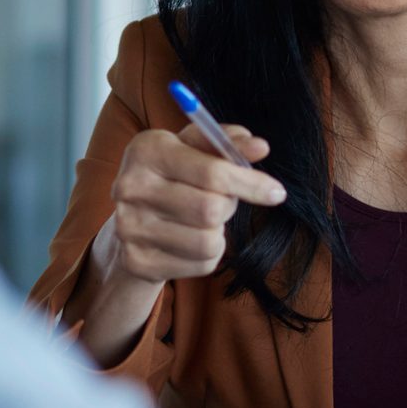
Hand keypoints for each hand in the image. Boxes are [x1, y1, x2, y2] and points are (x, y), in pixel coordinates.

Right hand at [107, 123, 283, 286]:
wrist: (131, 217)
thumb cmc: (174, 173)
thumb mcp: (194, 148)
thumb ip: (228, 143)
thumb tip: (260, 147)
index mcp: (147, 150)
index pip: (212, 172)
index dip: (250, 183)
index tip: (277, 192)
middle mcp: (131, 187)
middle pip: (211, 209)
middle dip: (228, 206)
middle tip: (222, 201)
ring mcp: (129, 227)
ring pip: (208, 242)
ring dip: (219, 233)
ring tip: (203, 221)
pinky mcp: (137, 261)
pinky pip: (200, 264)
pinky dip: (208, 254)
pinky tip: (190, 240)